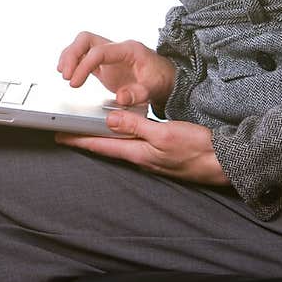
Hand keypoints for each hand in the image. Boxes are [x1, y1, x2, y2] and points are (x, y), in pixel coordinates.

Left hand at [55, 112, 230, 185]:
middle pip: (106, 147)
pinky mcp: (161, 154)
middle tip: (66, 131)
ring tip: (86, 130)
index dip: (78, 140)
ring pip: (119, 146)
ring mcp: (151, 157)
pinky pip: (134, 145)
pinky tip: (122, 131)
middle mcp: (141, 157)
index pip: (101, 145)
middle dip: (85, 139)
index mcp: (138, 152)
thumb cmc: (197, 149)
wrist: (223, 162)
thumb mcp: (164, 133)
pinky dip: (121, 137)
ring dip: (102, 138)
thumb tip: (109, 118)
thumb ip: (136, 125)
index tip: (59, 135)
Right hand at [56, 32, 176, 114]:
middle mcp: (116, 48)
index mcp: (128, 49)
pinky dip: (74, 62)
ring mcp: (109, 55)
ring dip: (69, 56)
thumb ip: (138, 93)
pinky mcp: (105, 64)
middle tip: (66, 75)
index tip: (74, 83)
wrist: (167, 79)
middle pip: (86, 39)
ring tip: (63, 74)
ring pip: (82, 44)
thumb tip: (121, 97)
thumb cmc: (161, 80)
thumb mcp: (154, 88)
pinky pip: (84, 56)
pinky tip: (69, 74)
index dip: (83, 65)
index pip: (99, 51)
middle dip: (72, 55)